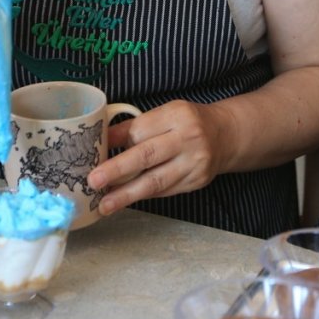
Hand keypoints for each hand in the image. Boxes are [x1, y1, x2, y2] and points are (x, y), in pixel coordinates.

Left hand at [86, 100, 235, 215]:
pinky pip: (164, 191)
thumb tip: (101, 140)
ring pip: (155, 181)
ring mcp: (194, 163)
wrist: (225, 135)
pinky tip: (125, 200)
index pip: (140, 130)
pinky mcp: (196, 182)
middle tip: (93, 180)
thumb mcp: (166, 113)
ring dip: (126, 194)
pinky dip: (143, 196)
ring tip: (104, 204)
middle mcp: (188, 138)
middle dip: (117, 170)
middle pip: (147, 156)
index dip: (115, 142)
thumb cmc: (188, 122)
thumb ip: (137, 126)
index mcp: (177, 115)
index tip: (93, 153)